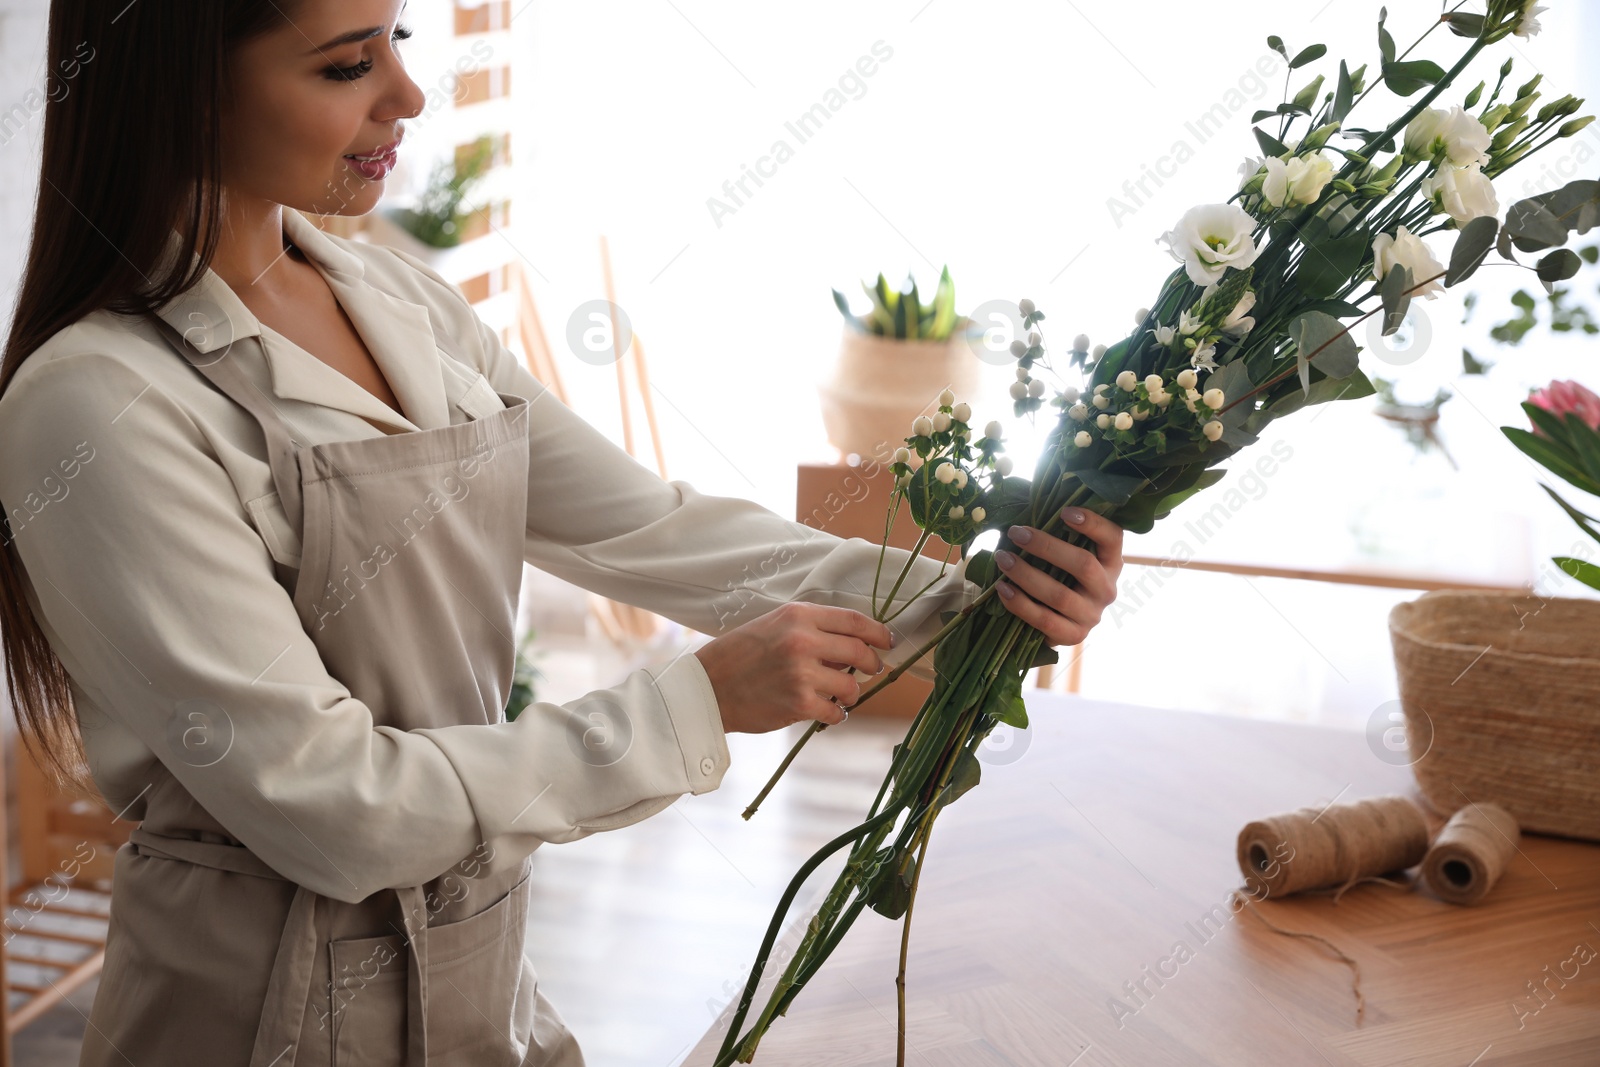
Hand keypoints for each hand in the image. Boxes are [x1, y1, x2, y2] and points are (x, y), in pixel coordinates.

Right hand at [692, 602, 892, 733]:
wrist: (708, 687)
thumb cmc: (740, 655)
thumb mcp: (774, 625)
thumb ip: (811, 629)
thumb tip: (852, 643)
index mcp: (798, 615)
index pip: (854, 620)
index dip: (878, 631)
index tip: (887, 641)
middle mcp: (802, 640)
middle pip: (860, 652)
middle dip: (872, 664)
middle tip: (873, 669)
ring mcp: (802, 673)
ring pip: (851, 686)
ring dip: (851, 694)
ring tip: (839, 695)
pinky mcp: (799, 703)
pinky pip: (836, 711)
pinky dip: (836, 714)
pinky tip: (826, 711)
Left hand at [991, 506, 1123, 647]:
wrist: (1064, 621)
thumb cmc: (1062, 575)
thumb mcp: (1067, 555)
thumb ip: (1057, 535)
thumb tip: (1023, 508)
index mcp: (1111, 562)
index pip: (1112, 538)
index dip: (1092, 523)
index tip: (1063, 511)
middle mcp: (1107, 589)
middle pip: (1083, 565)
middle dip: (1046, 546)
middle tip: (1016, 532)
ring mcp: (1092, 615)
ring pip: (1060, 595)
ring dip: (1026, 575)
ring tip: (1002, 558)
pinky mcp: (1074, 635)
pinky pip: (1045, 621)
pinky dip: (1020, 604)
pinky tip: (1002, 588)